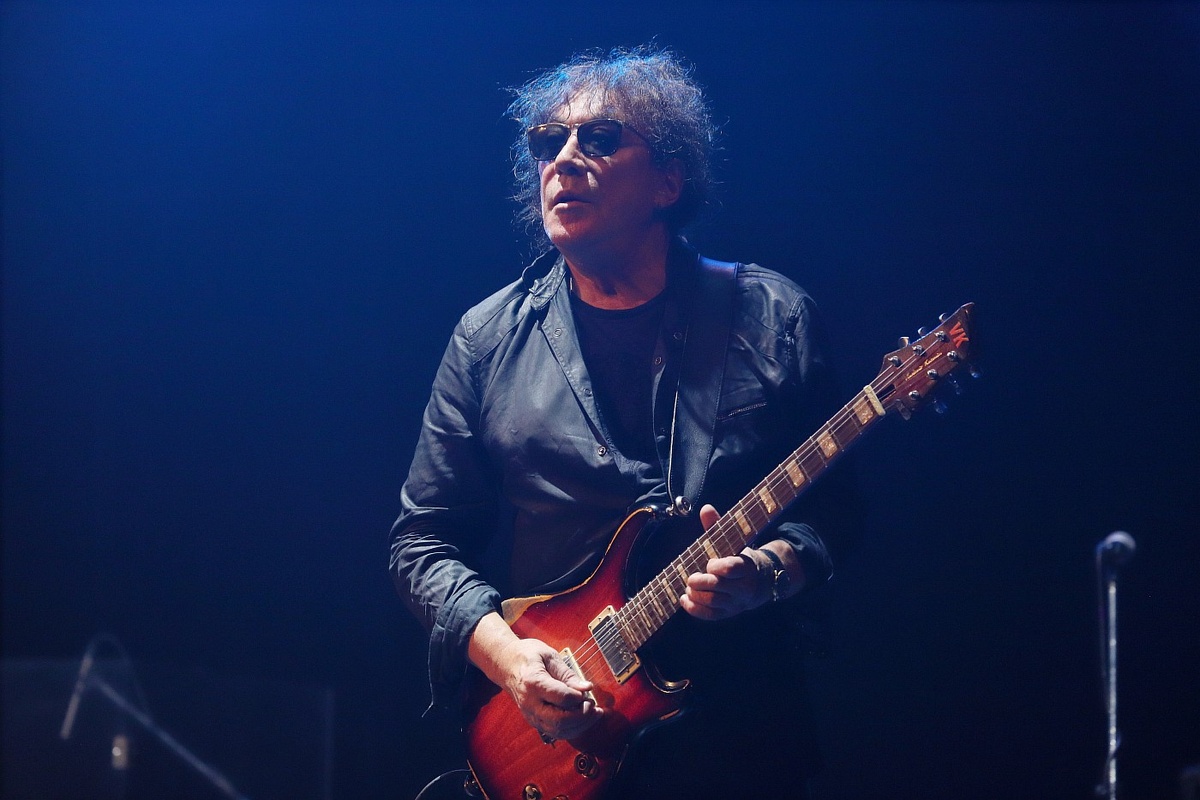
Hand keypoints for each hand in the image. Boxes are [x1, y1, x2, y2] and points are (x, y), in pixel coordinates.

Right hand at [469, 613, 603, 740]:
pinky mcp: (534, 720)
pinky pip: (555, 732)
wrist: (505, 664)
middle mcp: (530, 703)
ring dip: (580, 725)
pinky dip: (572, 729)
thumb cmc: (527, 656)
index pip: (562, 698)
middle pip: (560, 720)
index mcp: (533, 682)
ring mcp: (530, 714)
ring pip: (558, 731)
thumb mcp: (548, 656)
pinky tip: (582, 719)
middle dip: (582, 716)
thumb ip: (567, 674)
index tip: (587, 690)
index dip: (579, 697)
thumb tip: (586, 688)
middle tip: (594, 705)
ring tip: (593, 713)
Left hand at [679, 504, 770, 620]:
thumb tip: (705, 508)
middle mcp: (744, 588)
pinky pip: (710, 616)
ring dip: (696, 594)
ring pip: (713, 602)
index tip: (709, 563)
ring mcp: (736, 603)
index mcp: (746, 567)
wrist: (761, 582)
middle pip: (719, 587)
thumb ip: (717, 527)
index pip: (732, 568)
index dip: (717, 567)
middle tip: (691, 577)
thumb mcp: (732, 542)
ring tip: (689, 586)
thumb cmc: (740, 558)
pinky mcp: (728, 613)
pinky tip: (684, 599)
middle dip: (701, 582)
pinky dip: (694, 609)